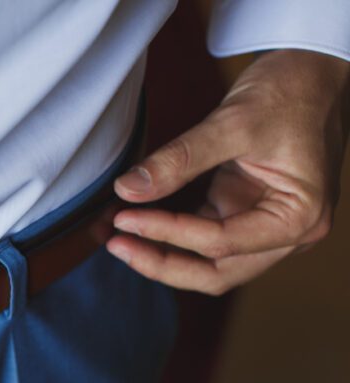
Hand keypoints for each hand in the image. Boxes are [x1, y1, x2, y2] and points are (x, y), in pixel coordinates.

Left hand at [108, 49, 349, 294]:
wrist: (310, 71)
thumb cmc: (289, 91)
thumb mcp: (232, 122)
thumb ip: (179, 160)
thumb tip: (127, 189)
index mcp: (299, 217)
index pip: (221, 242)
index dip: (167, 233)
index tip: (124, 218)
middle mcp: (289, 234)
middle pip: (215, 273)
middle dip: (161, 263)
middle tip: (114, 244)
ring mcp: (266, 229)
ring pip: (207, 265)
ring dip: (159, 254)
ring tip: (112, 236)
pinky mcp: (244, 215)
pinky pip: (201, 239)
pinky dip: (167, 233)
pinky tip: (131, 220)